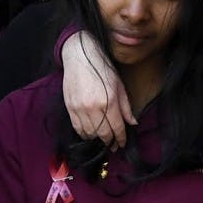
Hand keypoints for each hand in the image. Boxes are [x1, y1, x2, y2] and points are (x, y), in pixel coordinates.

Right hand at [62, 31, 134, 148]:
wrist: (81, 57)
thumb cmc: (102, 68)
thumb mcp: (119, 86)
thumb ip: (125, 107)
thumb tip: (132, 122)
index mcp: (109, 101)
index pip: (116, 128)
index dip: (121, 138)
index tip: (122, 143)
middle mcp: (93, 107)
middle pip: (102, 134)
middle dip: (109, 142)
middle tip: (113, 145)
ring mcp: (80, 108)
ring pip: (89, 133)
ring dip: (96, 139)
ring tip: (102, 139)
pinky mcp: (70, 107)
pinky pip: (77, 127)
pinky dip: (84, 133)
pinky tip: (90, 133)